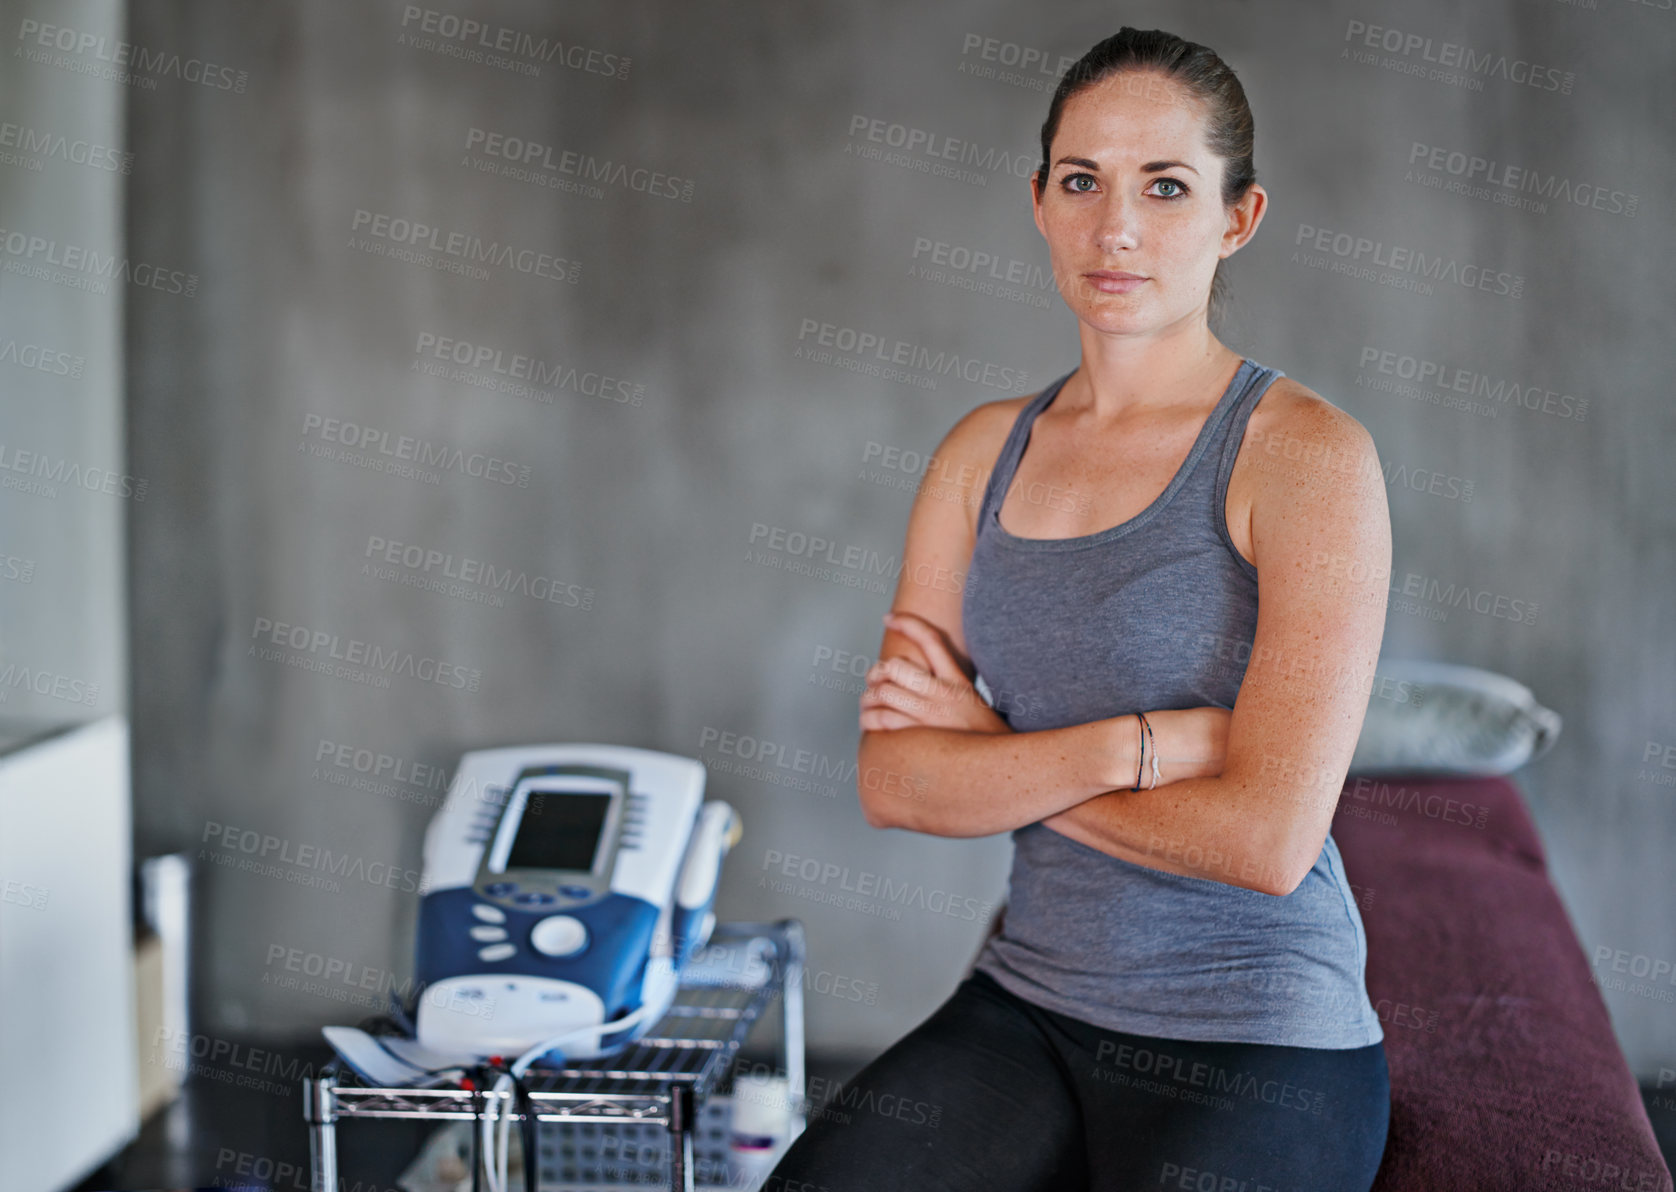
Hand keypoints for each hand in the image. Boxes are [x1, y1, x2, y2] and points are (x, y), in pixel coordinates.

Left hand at [860, 610, 1012, 733]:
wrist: (1001, 769)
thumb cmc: (982, 740)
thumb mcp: (973, 704)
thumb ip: (949, 687)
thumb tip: (917, 678)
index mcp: (958, 682)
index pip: (931, 640)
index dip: (907, 622)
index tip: (888, 618)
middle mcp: (944, 695)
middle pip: (895, 666)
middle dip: (876, 672)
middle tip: (873, 682)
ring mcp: (931, 717)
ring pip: (883, 693)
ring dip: (867, 699)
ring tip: (867, 706)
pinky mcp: (921, 738)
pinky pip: (883, 720)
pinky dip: (869, 720)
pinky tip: (869, 724)